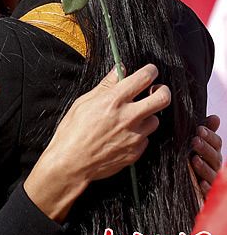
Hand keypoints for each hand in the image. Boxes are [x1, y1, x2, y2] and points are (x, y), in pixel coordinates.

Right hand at [24, 64, 169, 221]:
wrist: (71, 163)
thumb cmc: (72, 132)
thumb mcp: (84, 102)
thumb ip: (106, 85)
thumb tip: (119, 70)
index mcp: (114, 100)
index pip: (144, 78)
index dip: (150, 71)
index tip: (150, 71)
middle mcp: (128, 117)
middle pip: (163, 98)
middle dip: (162, 90)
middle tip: (156, 90)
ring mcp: (134, 136)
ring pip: (155, 120)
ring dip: (147, 116)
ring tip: (132, 118)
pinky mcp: (135, 152)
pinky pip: (145, 138)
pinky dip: (138, 135)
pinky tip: (123, 135)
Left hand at [191, 114, 222, 197]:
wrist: (181, 186)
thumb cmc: (190, 161)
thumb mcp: (195, 145)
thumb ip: (206, 132)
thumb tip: (216, 118)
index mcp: (213, 152)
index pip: (216, 142)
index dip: (209, 135)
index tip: (198, 129)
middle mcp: (214, 166)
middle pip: (215, 157)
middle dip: (205, 148)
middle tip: (194, 141)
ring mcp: (212, 180)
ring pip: (212, 173)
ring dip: (204, 167)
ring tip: (194, 160)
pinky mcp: (207, 194)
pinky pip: (209, 192)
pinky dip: (206, 187)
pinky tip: (201, 183)